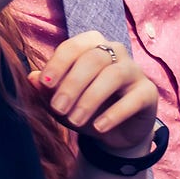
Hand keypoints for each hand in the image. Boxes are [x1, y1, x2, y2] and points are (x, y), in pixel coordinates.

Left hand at [28, 30, 157, 154]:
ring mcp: (134, 71)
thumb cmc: (87, 108)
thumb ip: (47, 90)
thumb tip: (31, 78)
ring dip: (90, 98)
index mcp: (93, 46)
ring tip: (74, 120)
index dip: (58, 63)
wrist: (116, 132)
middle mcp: (116, 52)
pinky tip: (98, 127)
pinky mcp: (148, 93)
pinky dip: (114, 113)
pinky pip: (134, 98)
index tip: (44, 84)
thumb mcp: (63, 102)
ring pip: (113, 74)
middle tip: (58, 109)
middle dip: (72, 84)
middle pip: (94, 59)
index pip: (75, 46)